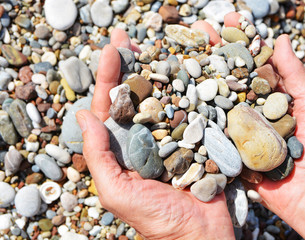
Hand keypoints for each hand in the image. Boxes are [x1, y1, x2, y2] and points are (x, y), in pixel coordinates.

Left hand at [76, 29, 234, 239]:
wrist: (200, 235)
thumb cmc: (157, 220)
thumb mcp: (117, 193)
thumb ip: (98, 158)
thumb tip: (83, 116)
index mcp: (120, 150)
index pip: (109, 108)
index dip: (108, 78)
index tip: (111, 49)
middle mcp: (142, 139)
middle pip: (133, 96)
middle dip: (129, 66)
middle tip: (128, 37)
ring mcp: (168, 137)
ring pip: (160, 98)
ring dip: (157, 71)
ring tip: (156, 45)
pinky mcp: (193, 139)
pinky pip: (188, 110)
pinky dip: (186, 90)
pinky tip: (186, 70)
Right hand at [195, 12, 304, 238]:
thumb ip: (294, 76)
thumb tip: (282, 39)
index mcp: (270, 95)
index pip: (252, 61)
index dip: (240, 39)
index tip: (229, 18)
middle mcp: (250, 108)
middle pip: (228, 75)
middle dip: (212, 52)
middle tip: (195, 30)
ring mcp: (236, 127)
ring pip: (213, 99)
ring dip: (197, 76)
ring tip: (181, 53)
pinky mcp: (226, 149)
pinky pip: (208, 131)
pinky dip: (193, 114)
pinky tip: (177, 96)